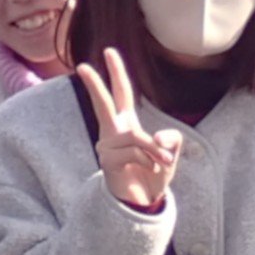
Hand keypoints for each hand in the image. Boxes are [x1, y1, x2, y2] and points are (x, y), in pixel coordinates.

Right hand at [72, 46, 187, 212]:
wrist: (143, 202)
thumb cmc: (153, 174)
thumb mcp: (170, 152)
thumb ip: (171, 139)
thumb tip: (156, 138)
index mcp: (127, 124)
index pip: (122, 94)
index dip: (117, 73)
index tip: (109, 52)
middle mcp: (113, 132)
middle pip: (103, 104)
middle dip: (94, 85)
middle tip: (83, 66)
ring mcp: (108, 146)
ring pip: (135, 136)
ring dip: (155, 150)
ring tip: (163, 163)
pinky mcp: (108, 161)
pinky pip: (134, 153)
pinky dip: (149, 161)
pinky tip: (147, 171)